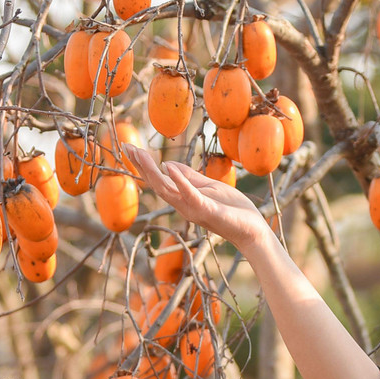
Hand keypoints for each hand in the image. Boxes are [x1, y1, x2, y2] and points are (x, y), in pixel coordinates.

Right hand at [123, 145, 271, 249]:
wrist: (253, 229)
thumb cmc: (233, 209)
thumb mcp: (210, 186)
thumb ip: (190, 176)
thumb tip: (167, 164)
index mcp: (184, 198)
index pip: (159, 180)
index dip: (143, 165)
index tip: (129, 148)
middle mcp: (184, 205)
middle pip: (157, 184)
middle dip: (141, 166)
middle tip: (126, 148)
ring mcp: (194, 209)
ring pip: (167, 190)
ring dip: (153, 171)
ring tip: (140, 154)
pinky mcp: (208, 210)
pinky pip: (190, 195)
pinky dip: (179, 181)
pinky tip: (168, 167)